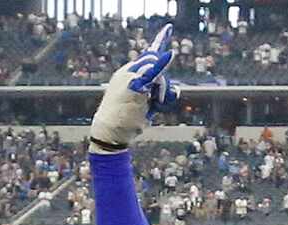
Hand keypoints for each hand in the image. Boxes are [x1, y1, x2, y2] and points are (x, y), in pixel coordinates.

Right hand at [90, 24, 178, 153]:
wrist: (111, 131)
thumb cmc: (128, 120)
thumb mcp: (147, 106)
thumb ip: (159, 96)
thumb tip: (177, 90)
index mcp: (128, 74)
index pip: (146, 56)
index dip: (158, 43)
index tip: (167, 30)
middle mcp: (128, 72)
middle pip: (153, 60)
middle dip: (162, 74)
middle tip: (159, 97)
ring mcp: (129, 76)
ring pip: (154, 69)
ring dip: (161, 88)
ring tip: (154, 103)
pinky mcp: (134, 85)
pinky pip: (152, 73)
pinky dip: (161, 64)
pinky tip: (169, 54)